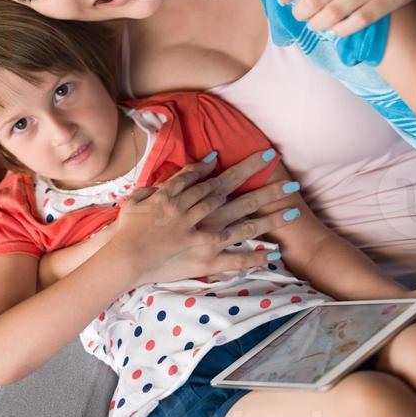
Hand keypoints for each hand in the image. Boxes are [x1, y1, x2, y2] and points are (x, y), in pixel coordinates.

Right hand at [112, 150, 289, 285]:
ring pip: (244, 223)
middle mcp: (198, 212)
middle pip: (235, 193)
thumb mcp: (136, 201)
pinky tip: (273, 253)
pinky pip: (235, 259)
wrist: (124, 257)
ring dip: (269, 217)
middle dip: (260, 181)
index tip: (255, 156)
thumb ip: (152, 190)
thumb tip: (159, 184)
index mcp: (182, 196)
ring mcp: (205, 236)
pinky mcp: (206, 260)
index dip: (235, 165)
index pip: (212, 177)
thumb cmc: (126, 229)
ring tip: (292, 210)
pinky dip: (254, 257)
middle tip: (282, 173)